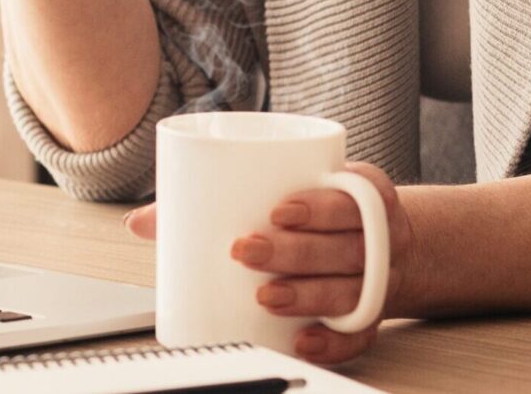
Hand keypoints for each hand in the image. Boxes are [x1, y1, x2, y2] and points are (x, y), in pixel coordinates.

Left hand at [123, 162, 413, 364]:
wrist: (388, 243)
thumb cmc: (323, 213)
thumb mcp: (292, 189)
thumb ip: (222, 195)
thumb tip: (142, 221)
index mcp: (364, 194)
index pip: (350, 197)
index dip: (318, 205)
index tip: (278, 210)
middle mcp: (380, 238)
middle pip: (345, 247)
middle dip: (296, 251)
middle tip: (247, 251)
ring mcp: (379, 280)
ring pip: (350, 291)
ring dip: (308, 295)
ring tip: (266, 295)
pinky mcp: (371, 317)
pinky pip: (359, 335)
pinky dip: (332, 340)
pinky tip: (301, 339)